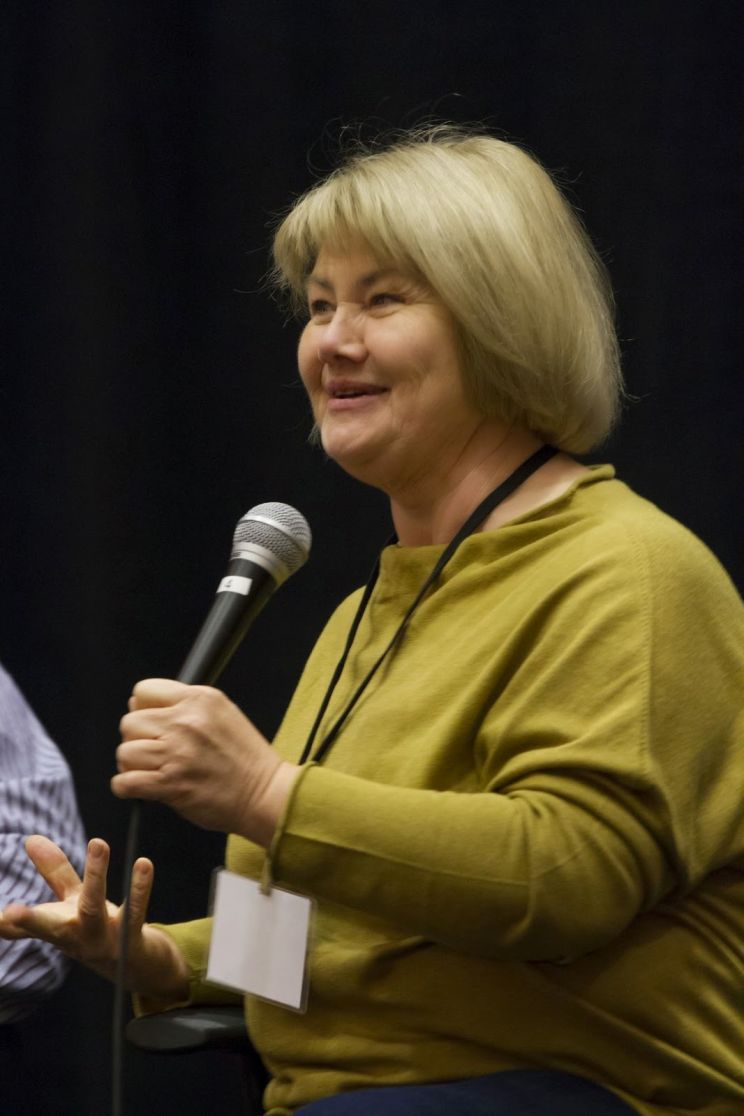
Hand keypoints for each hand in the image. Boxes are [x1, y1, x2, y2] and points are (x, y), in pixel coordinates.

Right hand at [0, 836, 186, 998]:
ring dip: (96, 875)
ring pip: (93, 908)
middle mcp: (74, 937)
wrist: (137, 967)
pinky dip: (139, 889)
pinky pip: (134, 912)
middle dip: (28, 920)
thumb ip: (54, 871)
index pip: (26, 924)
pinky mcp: (130, 940)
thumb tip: (31, 838)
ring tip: (98, 843)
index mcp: (55, 929)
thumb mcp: (72, 899)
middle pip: (47, 926)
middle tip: (10, 912)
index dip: (8, 923)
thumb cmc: (96, 929)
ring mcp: (101, 940)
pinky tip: (143, 863)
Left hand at [113, 679, 299, 845]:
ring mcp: (177, 753)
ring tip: (150, 771)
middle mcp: (185, 721)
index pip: (144, 691)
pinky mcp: (170, 784)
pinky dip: (126, 787)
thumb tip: (137, 704)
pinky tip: (141, 788)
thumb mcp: (223, 713)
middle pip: (129, 722)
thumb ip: (184, 705)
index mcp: (199, 699)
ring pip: (125, 752)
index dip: (142, 709)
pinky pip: (125, 781)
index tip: (151, 725)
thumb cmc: (246, 758)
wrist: (265, 793)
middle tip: (153, 753)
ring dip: (132, 765)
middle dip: (136, 739)